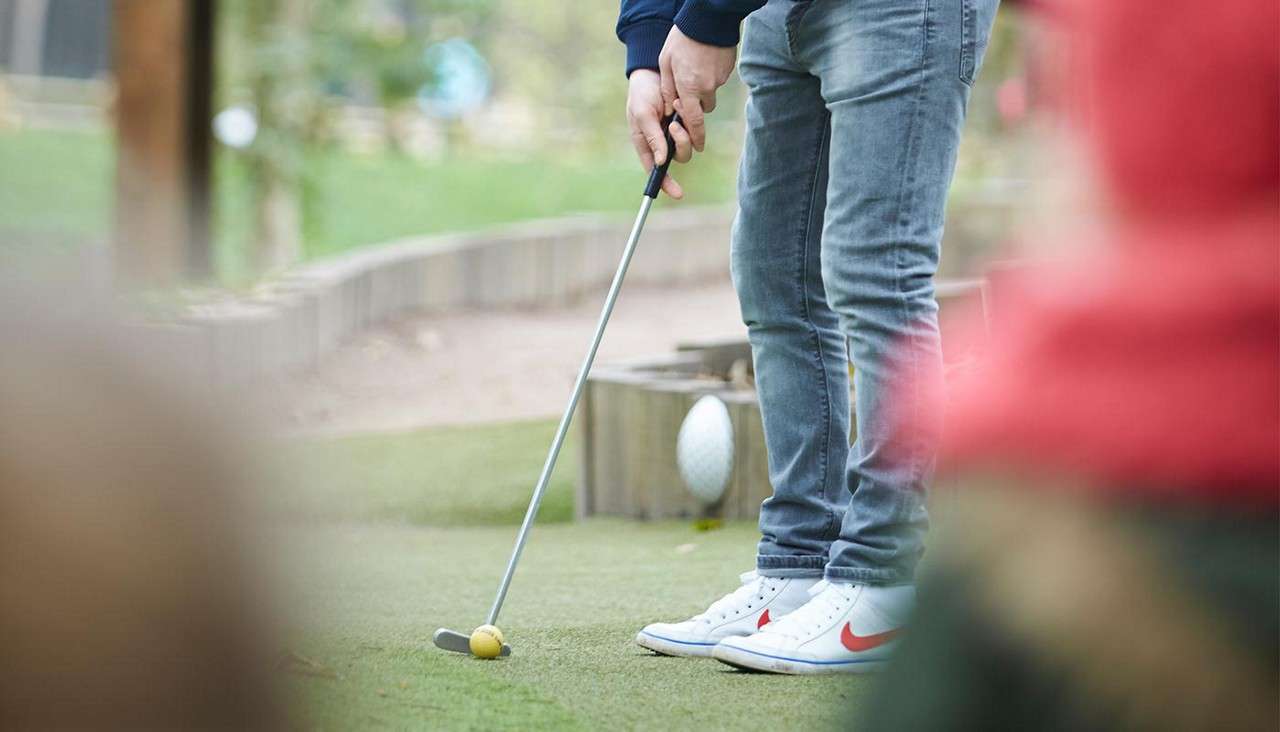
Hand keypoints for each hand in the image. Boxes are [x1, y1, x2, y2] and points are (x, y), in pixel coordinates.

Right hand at [627, 69, 686, 198]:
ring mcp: (675, 133)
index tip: (678, 193)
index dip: (667, 184)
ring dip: (685, 129)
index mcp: (647, 145)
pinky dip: (689, 117)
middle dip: (680, 143)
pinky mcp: (686, 121)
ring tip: (675, 107)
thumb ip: (653, 138)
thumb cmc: (641, 94)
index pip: (657, 171)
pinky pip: (695, 128)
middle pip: (679, 157)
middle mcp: (662, 143)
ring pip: (689, 144)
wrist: (652, 71)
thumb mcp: (642, 114)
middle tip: (674, 124)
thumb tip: (662, 162)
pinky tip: (679, 103)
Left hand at [658, 26, 735, 152]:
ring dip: (702, 88)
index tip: (698, 148)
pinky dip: (710, 75)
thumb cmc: (681, 40)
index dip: (696, 137)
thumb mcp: (666, 63)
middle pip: (703, 109)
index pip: (693, 122)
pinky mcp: (728, 71)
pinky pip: (717, 80)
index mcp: (689, 89)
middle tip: (686, 89)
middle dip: (695, 106)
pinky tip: (704, 60)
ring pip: (710, 93)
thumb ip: (668, 89)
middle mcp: (706, 88)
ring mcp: (719, 79)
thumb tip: (671, 109)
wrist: (707, 19)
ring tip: (694, 67)